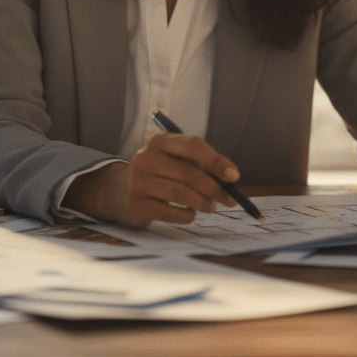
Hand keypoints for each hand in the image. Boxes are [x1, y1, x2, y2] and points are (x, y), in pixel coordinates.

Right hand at [64, 133, 238, 227]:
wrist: (122, 190)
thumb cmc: (161, 173)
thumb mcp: (176, 160)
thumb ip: (201, 165)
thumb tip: (231, 180)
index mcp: (160, 141)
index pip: (192, 145)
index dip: (216, 161)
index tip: (234, 176)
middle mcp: (146, 158)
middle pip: (189, 173)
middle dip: (215, 189)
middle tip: (229, 200)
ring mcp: (139, 181)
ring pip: (181, 194)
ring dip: (203, 203)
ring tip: (210, 206)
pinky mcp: (136, 203)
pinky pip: (170, 212)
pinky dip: (187, 215)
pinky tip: (191, 213)